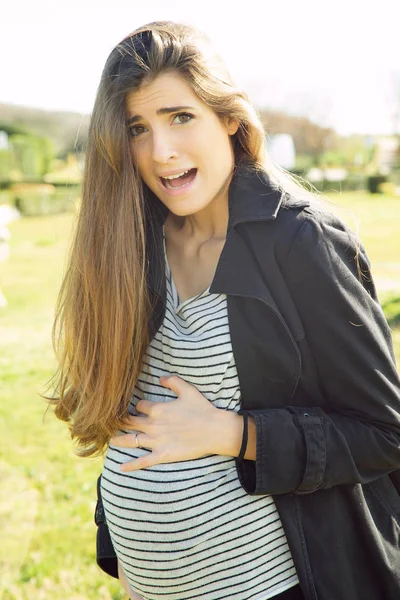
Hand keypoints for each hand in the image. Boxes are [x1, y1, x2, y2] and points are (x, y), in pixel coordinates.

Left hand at [109, 375, 241, 471]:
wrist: (214, 430)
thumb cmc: (202, 409)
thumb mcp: (188, 389)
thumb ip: (172, 381)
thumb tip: (160, 378)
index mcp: (157, 409)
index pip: (139, 406)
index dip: (138, 406)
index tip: (138, 408)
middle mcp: (153, 425)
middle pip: (130, 423)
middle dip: (121, 422)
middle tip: (113, 423)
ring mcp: (156, 441)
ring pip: (132, 441)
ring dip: (120, 440)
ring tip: (112, 441)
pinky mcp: (162, 455)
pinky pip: (143, 461)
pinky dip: (131, 465)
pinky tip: (121, 468)